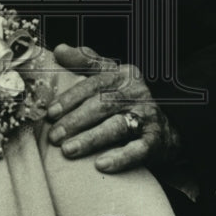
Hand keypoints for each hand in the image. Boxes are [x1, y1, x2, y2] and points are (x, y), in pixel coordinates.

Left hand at [47, 45, 180, 172]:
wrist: (165, 124)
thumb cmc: (126, 98)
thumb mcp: (109, 75)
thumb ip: (84, 61)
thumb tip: (58, 49)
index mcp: (122, 75)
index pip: (93, 84)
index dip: (70, 98)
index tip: (51, 112)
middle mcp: (136, 93)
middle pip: (102, 106)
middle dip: (75, 121)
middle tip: (54, 136)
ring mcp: (147, 117)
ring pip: (116, 127)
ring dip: (91, 139)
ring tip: (68, 150)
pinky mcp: (155, 140)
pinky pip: (138, 150)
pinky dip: (120, 158)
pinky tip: (101, 166)